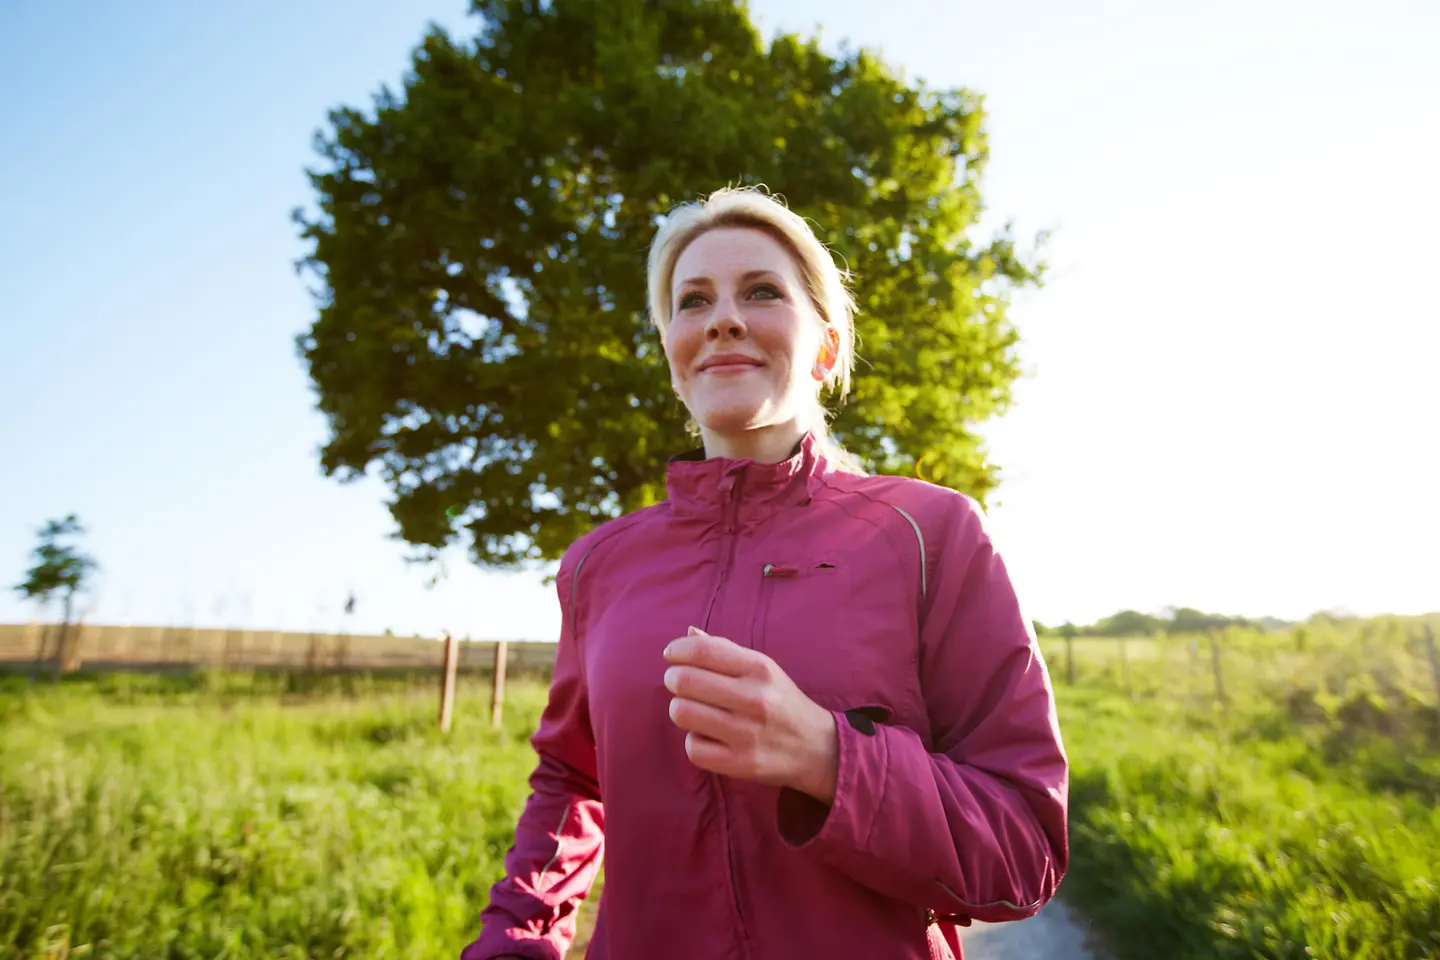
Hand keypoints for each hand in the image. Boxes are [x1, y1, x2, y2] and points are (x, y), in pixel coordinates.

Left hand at [662, 627, 838, 803]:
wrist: (817, 748)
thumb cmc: (780, 701)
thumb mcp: (763, 668)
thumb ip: (725, 650)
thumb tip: (689, 632)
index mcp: (760, 669)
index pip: (702, 650)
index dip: (677, 649)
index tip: (672, 655)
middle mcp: (754, 699)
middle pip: (684, 681)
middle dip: (673, 679)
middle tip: (679, 683)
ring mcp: (746, 734)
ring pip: (682, 713)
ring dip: (681, 709)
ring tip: (695, 710)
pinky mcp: (739, 764)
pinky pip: (692, 748)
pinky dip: (694, 741)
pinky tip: (708, 736)